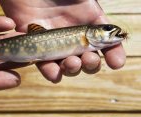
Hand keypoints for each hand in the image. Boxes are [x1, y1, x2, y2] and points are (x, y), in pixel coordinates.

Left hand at [0, 0, 125, 82]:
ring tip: (72, 63)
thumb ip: (96, 16)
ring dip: (72, 69)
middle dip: (91, 64)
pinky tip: (55, 72)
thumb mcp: (82, 1)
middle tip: (89, 58)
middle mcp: (71, 38)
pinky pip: (44, 65)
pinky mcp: (36, 49)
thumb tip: (115, 32)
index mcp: (85, 25)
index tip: (116, 63)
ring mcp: (54, 45)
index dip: (112, 54)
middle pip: (85, 59)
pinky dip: (51, 72)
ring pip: (66, 66)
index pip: (103, 44)